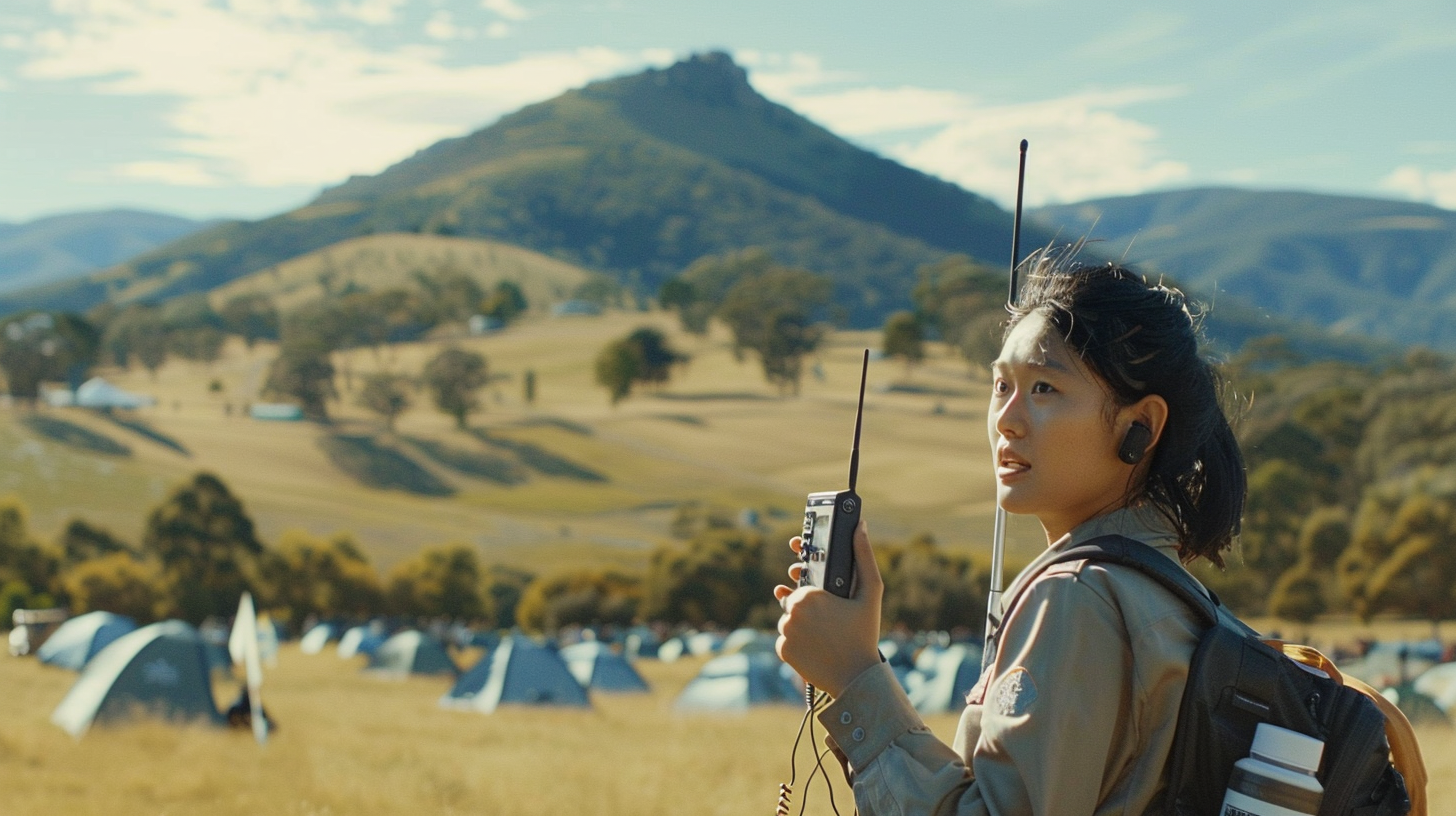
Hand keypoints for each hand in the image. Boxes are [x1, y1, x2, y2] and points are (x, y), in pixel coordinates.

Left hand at [774, 520, 882, 696]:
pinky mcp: (782, 651)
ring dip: (801, 624)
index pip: (801, 584)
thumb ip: (864, 556)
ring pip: (788, 621)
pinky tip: (816, 645)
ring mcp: (785, 633)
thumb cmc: (864, 633)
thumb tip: (859, 525)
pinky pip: (786, 640)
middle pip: (794, 602)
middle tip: (828, 618)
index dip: (810, 588)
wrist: (856, 677)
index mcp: (808, 595)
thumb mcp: (870, 592)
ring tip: (824, 633)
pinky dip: (797, 642)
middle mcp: (791, 613)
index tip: (820, 595)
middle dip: (808, 607)